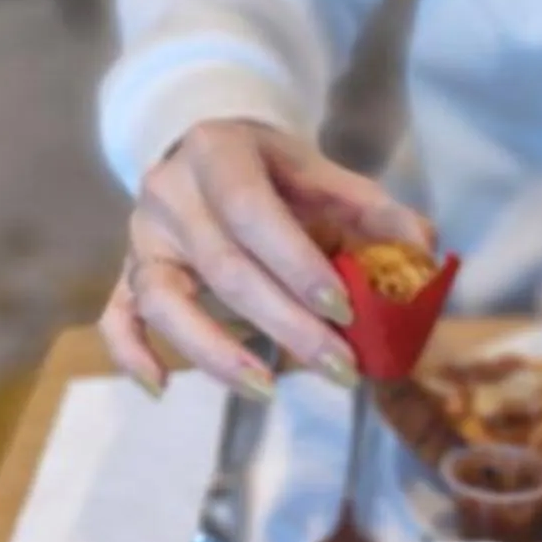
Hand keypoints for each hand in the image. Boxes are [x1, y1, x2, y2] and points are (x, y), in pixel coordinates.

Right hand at [100, 118, 437, 395]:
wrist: (214, 151)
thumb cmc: (281, 175)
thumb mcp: (328, 177)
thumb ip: (377, 212)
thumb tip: (425, 252)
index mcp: (217, 152)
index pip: (250, 211)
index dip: (296, 263)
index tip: (345, 310)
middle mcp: (168, 193)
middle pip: (223, 269)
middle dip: (285, 324)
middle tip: (340, 368)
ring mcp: (143, 237)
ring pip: (164, 300)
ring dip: (215, 352)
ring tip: (268, 389)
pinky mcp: (128, 273)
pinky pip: (116, 317)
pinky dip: (131, 354)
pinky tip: (162, 389)